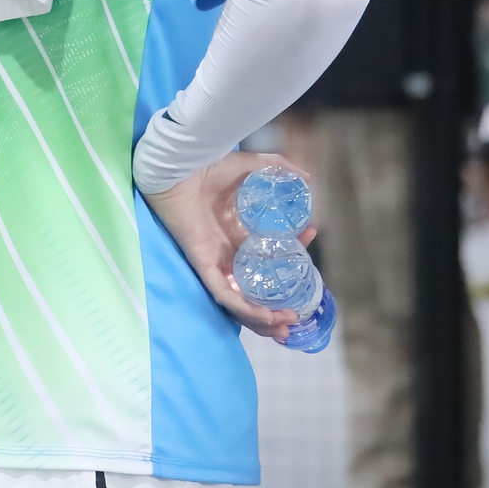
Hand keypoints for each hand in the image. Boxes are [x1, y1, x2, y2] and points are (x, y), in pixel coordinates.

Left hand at [145, 152, 318, 339]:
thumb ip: (277, 167)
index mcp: (236, 233)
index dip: (289, 261)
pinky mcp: (201, 262)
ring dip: (261, 316)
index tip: (309, 253)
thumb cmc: (207, 164)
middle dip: (272, 306)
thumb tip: (307, 178)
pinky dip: (243, 307)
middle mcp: (225, 250)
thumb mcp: (248, 166)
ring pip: (237, 298)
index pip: (266, 257)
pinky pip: (222, 292)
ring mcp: (213, 258)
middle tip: (295, 315)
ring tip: (285, 324)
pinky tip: (264, 316)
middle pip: (251, 287)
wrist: (179, 163)